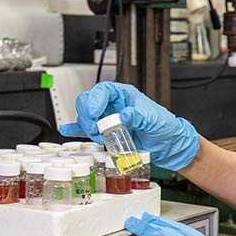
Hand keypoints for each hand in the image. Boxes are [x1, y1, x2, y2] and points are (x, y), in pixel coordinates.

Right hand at [58, 82, 199, 170]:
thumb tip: (124, 114)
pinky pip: (86, 128)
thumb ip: (139, 116)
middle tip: (95, 129)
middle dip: (88, 115)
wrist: (167, 145)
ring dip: (87, 127)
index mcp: (125, 95)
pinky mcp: (106, 131)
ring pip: (86, 115)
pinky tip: (68, 130)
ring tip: (99, 138)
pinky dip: (76, 129)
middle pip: (89, 101)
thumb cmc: (164, 127)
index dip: (95, 99)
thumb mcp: (154, 120)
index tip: (94, 113)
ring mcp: (108, 118)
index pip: (103, 90)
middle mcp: (113, 105)